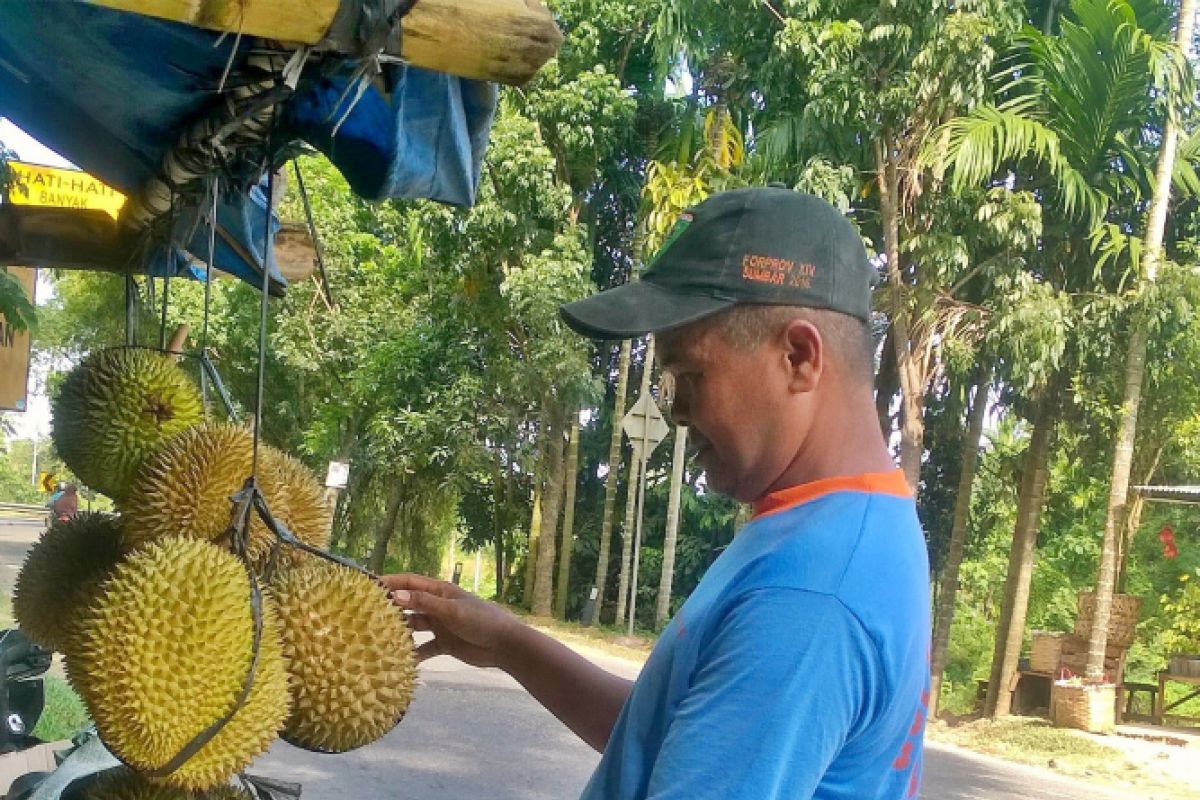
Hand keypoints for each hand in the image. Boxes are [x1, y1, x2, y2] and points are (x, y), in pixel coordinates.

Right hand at [380, 573, 520, 667]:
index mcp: (440, 591)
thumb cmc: (480, 621)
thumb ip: (425, 604)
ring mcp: (440, 625)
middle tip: (365, 616)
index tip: (368, 587)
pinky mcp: (444, 644)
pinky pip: (423, 648)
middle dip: (390, 609)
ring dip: (399, 632)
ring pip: (413, 627)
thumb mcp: (452, 610)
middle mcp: (437, 606)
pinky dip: (412, 654)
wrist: (504, 645)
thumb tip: (395, 596)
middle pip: (409, 605)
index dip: (390, 583)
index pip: (409, 583)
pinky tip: (398, 661)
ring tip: (376, 639)